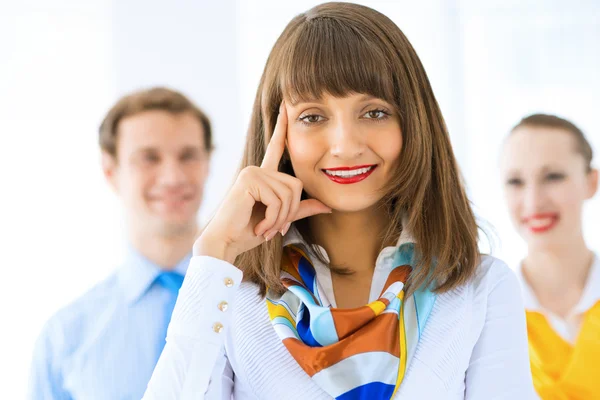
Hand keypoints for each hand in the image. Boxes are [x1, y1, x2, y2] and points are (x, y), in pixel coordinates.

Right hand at [193, 102, 331, 262]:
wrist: (226, 242)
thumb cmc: (248, 232)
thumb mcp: (280, 219)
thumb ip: (301, 209)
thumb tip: (328, 206)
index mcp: (263, 175)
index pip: (276, 147)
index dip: (281, 128)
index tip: (285, 107)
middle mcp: (257, 169)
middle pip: (296, 184)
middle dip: (290, 212)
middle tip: (274, 228)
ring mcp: (252, 172)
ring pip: (289, 194)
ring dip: (281, 219)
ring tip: (266, 229)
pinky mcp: (250, 180)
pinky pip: (278, 200)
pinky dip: (274, 219)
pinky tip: (260, 227)